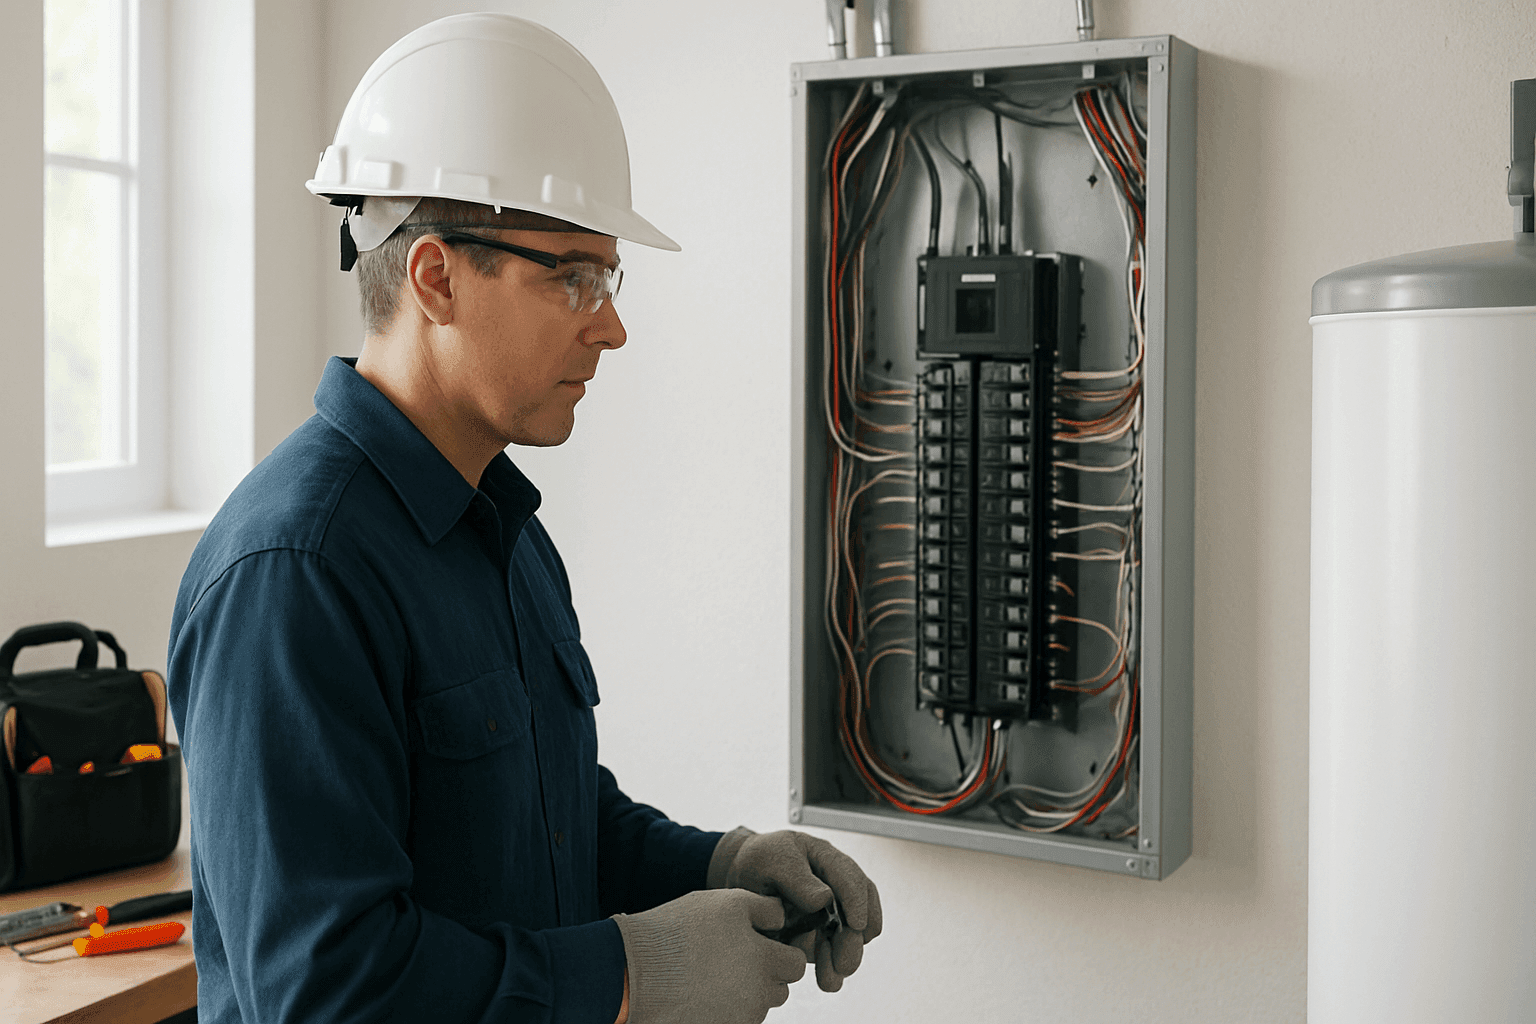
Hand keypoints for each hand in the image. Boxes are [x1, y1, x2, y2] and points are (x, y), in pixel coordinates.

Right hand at [612, 888, 806, 1023]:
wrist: (635, 969)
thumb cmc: (680, 929)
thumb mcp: (726, 902)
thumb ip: (765, 908)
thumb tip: (783, 920)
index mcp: (764, 960)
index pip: (797, 964)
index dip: (782, 951)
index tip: (763, 943)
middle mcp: (757, 994)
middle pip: (781, 989)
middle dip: (767, 974)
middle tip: (736, 956)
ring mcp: (738, 1016)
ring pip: (758, 1005)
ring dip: (747, 991)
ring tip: (714, 972)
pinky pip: (737, 1018)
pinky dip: (727, 1007)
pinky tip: (703, 990)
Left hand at [722, 830, 881, 991]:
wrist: (739, 877)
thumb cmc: (758, 861)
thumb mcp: (770, 860)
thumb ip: (796, 878)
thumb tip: (824, 899)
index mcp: (827, 861)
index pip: (851, 879)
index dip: (857, 902)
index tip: (857, 924)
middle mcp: (835, 888)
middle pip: (856, 914)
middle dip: (852, 941)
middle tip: (845, 963)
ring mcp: (829, 913)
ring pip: (846, 939)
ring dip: (843, 960)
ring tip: (831, 980)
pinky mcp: (819, 935)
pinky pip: (829, 953)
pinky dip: (830, 969)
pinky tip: (827, 981)